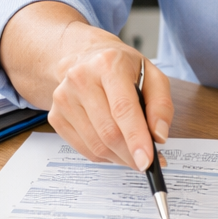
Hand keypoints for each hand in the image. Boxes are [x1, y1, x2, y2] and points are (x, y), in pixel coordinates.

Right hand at [48, 30, 173, 171]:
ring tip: (132, 152)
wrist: (84, 57)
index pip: (123, 108)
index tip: (147, 161)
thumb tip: (159, 135)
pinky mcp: (56, 116)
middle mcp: (81, 79)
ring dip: (119, 157)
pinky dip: (104, 155)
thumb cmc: (122, 67)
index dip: (136, 138)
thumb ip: (161, 105)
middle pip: (109, 131)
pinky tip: (114, 146)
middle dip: (131, 154)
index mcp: (109, 65)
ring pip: (96, 145)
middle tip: (147, 161)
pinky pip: (83, 149)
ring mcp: (64, 99)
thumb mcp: (152, 75)